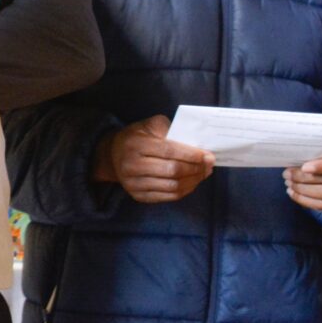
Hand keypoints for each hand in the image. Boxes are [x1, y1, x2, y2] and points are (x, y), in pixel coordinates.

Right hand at [92, 114, 214, 202]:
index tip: (208, 155)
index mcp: (135, 144)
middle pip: (173, 171)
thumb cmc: (137, 137)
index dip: (192, 154)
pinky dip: (185, 190)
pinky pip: (168, 197)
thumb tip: (194, 142)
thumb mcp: (148, 125)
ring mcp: (133, 183)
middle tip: (209, 165)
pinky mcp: (138, 196)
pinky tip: (192, 182)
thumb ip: (169, 129)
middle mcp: (132, 165)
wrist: (112, 155)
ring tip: (203, 173)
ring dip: (194, 181)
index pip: (169, 151)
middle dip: (196, 168)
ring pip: (173, 186)